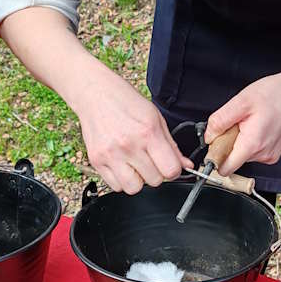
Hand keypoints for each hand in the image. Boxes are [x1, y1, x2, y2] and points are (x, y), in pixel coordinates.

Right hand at [77, 70, 189, 193]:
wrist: (95, 93)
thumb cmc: (126, 102)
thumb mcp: (155, 118)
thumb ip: (171, 145)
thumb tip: (185, 165)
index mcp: (147, 133)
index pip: (170, 170)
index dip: (173, 170)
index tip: (169, 165)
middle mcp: (128, 146)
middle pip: (154, 181)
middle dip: (156, 173)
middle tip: (150, 160)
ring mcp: (110, 155)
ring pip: (134, 188)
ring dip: (138, 180)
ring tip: (135, 165)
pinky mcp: (96, 161)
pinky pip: (115, 186)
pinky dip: (121, 179)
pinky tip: (122, 164)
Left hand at [204, 69, 280, 176]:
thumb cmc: (275, 93)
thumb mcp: (241, 102)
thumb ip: (220, 121)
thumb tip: (208, 136)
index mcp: (252, 145)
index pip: (225, 169)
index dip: (215, 158)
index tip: (214, 144)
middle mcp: (262, 155)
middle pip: (232, 160)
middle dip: (228, 143)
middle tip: (236, 123)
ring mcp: (269, 155)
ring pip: (242, 155)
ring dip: (239, 140)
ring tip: (249, 122)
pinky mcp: (273, 153)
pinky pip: (253, 151)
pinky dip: (249, 140)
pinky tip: (257, 125)